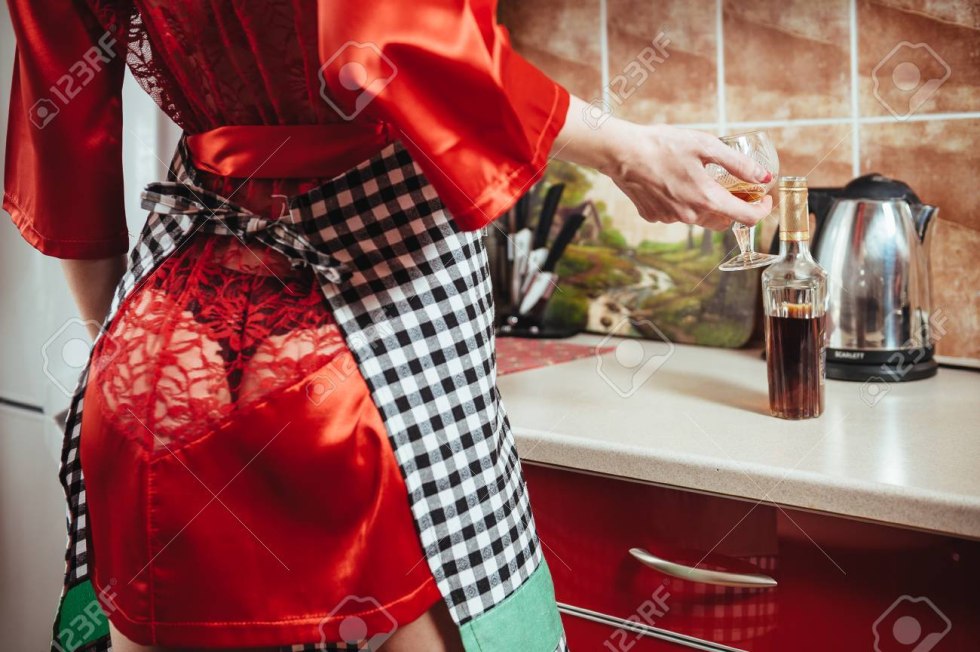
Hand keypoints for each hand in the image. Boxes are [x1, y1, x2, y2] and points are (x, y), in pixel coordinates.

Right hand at [598, 120, 772, 229]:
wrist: (621, 152)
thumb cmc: (662, 144)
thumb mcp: (706, 146)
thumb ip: (738, 164)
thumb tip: (763, 177)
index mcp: (706, 199)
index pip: (746, 218)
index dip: (762, 210)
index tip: (764, 199)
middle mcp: (689, 216)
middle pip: (723, 221)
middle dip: (734, 207)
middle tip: (734, 187)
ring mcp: (669, 219)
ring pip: (699, 218)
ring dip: (706, 204)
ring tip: (698, 178)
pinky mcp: (653, 216)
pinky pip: (676, 214)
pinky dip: (682, 202)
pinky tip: (673, 182)